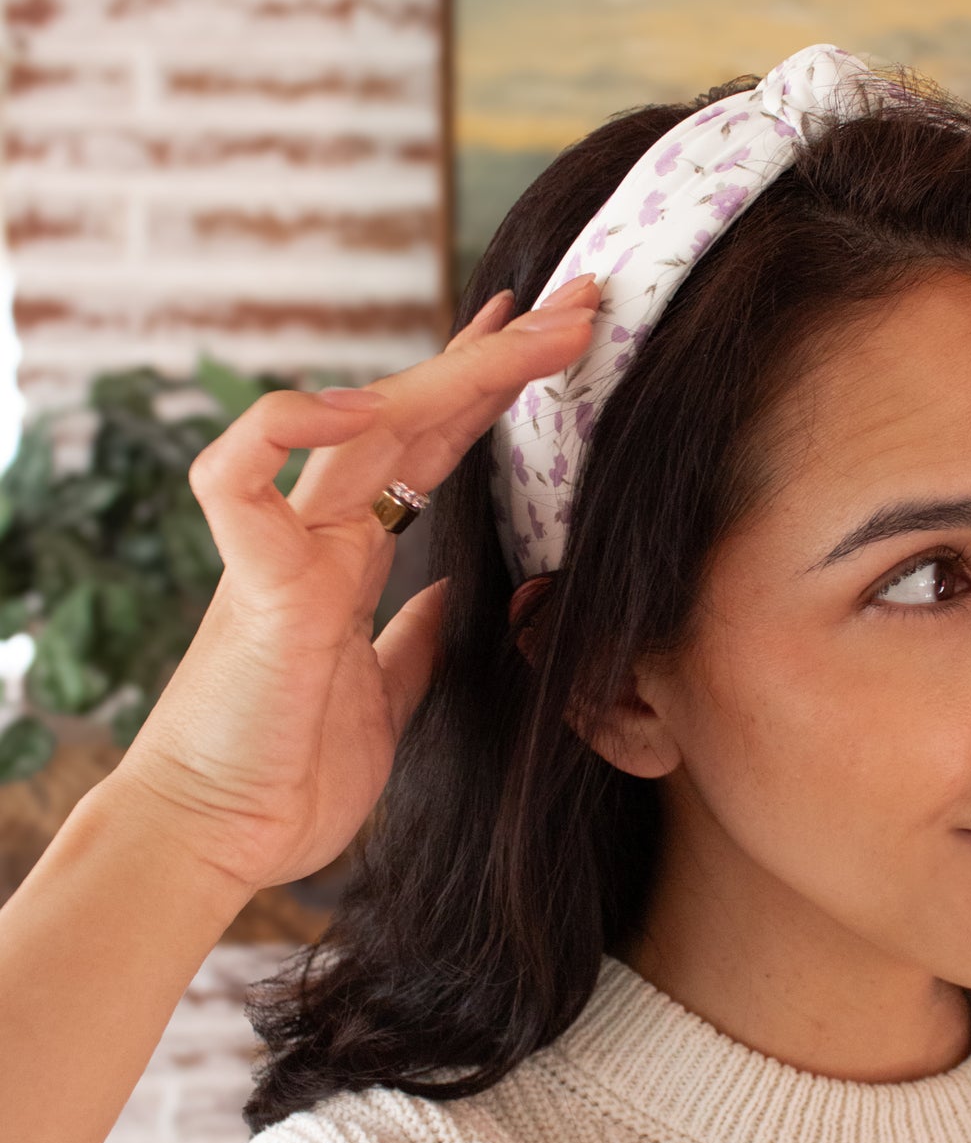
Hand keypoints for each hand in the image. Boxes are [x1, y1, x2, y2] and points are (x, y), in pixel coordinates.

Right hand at [106, 275, 600, 900]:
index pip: (427, 449)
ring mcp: (284, 553)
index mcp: (349, 560)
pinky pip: (241, 479)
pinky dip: (285, 429)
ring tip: (531, 329)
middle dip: (497, 357)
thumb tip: (455, 592)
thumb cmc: (286, 773)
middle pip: (414, 418)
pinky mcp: (253, 587)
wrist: (217, 840)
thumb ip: (414, 635)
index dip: (484, 389)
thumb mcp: (387, 695)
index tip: (547, 338)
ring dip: (452, 372)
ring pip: (363, 429)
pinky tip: (356, 409)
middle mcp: (319, 538)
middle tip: (580, 303)